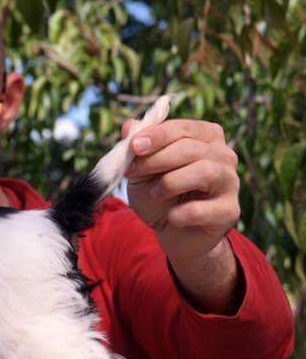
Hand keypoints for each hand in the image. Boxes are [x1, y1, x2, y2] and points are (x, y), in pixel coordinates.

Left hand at [123, 119, 240, 263]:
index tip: (133, 146)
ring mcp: (230, 182)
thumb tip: (128, 126)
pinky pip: (202, 209)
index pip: (184, 128)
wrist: (170, 231)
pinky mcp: (229, 211)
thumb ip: (135, 148)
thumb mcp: (141, 169)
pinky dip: (179, 213)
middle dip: (157, 159)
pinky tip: (171, 217)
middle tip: (133, 172)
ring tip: (155, 193)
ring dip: (170, 182)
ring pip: (205, 172)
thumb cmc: (158, 193)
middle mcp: (224, 156)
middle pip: (192, 149)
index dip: (157, 135)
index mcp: (205, 137)